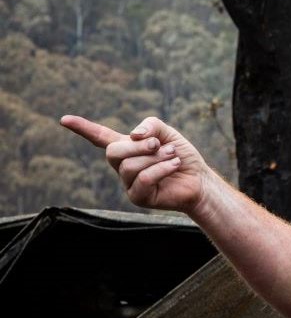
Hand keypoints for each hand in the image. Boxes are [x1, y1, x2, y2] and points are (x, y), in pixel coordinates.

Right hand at [61, 115, 211, 213]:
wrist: (199, 179)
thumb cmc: (181, 156)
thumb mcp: (167, 133)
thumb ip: (150, 125)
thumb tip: (134, 136)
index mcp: (126, 147)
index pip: (100, 137)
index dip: (83, 128)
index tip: (63, 120)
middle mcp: (122, 166)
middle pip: (113, 152)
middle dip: (138, 146)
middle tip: (158, 144)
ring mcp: (128, 183)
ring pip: (130, 166)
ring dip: (156, 157)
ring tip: (172, 156)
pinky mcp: (138, 197)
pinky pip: (143, 179)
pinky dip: (161, 169)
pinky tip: (174, 166)